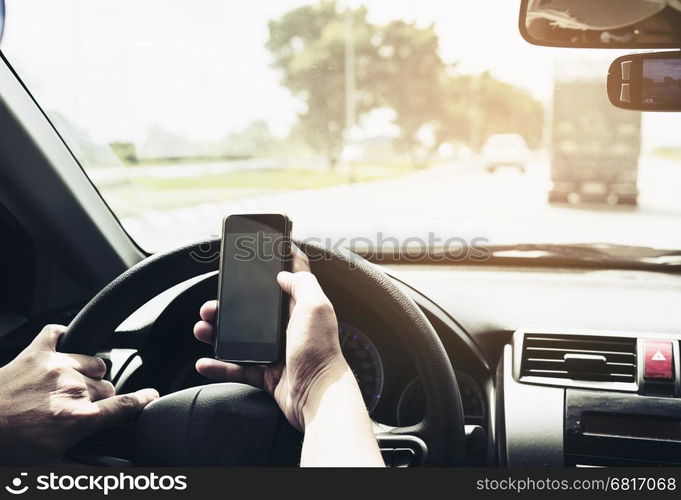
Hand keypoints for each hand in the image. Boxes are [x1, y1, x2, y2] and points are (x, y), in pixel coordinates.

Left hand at [0, 325, 158, 464]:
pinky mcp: (38, 351)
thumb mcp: (47, 465)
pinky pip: (60, 333)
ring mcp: (57, 366)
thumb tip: (111, 471)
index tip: (152, 395)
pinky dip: (64, 338)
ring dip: (87, 373)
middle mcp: (72, 389)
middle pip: (107, 387)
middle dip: (99, 398)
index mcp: (78, 418)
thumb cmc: (7, 445)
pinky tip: (63, 348)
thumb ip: (82, 466)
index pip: (124, 406)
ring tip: (69, 385)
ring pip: (94, 363)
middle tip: (79, 409)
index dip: (143, 400)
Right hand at [193, 245, 349, 430]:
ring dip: (217, 334)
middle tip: (212, 305)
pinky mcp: (266, 374)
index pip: (286, 282)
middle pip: (252, 312)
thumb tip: (285, 271)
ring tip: (202, 329)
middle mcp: (287, 328)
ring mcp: (275, 352)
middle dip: (228, 307)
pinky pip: (237, 368)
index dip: (271, 269)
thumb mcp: (316, 307)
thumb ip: (302, 283)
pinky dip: (219, 366)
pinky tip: (205, 362)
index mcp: (299, 309)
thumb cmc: (320, 351)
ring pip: (239, 339)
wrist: (317, 396)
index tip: (251, 259)